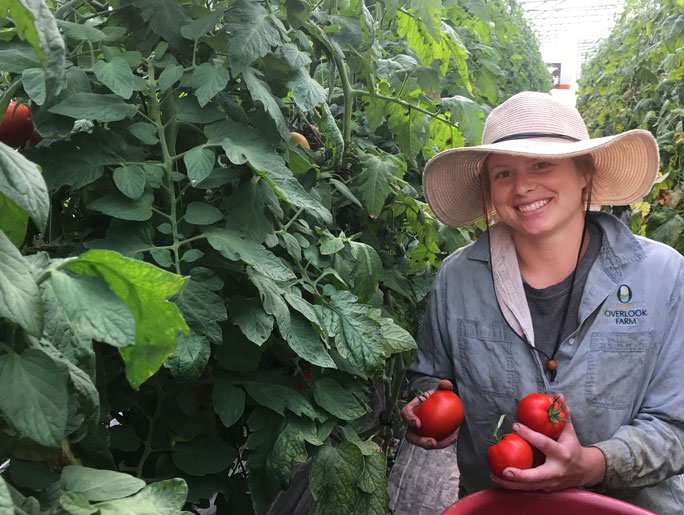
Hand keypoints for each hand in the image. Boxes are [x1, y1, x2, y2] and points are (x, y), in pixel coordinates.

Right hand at [401, 379, 458, 448]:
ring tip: (448, 441)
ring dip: (435, 445)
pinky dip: (445, 441)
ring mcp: (419, 433)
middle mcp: (412, 424)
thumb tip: (446, 384)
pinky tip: (455, 436)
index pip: (406, 414)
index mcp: (410, 410)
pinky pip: (436, 442)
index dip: (409, 420)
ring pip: (424, 443)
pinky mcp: (428, 438)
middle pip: (411, 436)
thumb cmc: (437, 396)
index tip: (418, 424)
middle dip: (420, 441)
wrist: (441, 405)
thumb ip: (443, 386)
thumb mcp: (440, 390)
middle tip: (432, 442)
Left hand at [490, 393, 605, 491]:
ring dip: (511, 484)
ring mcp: (551, 483)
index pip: (544, 444)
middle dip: (521, 475)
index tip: (515, 426)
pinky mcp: (545, 489)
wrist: (584, 471)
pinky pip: (528, 489)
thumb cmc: (572, 445)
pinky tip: (499, 480)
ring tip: (494, 476)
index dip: (529, 435)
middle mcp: (557, 471)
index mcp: (562, 454)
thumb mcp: (569, 430)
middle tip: (505, 471)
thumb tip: (558, 395)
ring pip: (529, 486)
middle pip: (537, 476)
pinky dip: (513, 486)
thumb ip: (562, 413)